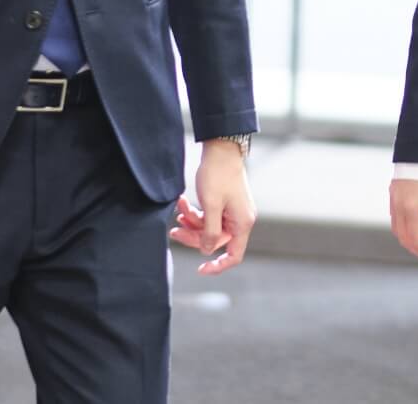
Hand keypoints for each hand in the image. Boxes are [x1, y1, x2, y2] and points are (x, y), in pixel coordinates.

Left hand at [168, 139, 255, 275]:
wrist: (220, 149)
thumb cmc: (218, 175)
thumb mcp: (211, 206)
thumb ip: (209, 232)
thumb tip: (206, 251)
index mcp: (242, 223)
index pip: (234, 255)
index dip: (218, 265)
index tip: (200, 269)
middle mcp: (240, 220)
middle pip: (215, 241)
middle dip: (194, 236)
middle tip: (174, 230)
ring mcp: (232, 212)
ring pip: (209, 229)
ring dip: (192, 223)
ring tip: (179, 211)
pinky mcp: (224, 204)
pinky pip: (209, 217)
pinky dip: (196, 213)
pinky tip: (183, 204)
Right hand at [389, 178, 417, 271]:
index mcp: (412, 209)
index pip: (416, 240)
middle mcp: (399, 204)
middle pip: (403, 236)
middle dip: (417, 249)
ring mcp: (394, 196)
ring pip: (397, 226)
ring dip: (409, 238)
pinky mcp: (394, 188)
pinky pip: (395, 214)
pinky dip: (404, 226)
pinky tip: (416, 223)